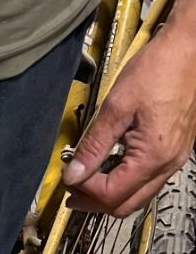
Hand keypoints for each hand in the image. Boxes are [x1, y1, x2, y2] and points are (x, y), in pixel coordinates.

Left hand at [63, 25, 195, 217]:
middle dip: (95, 202)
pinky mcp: (175, 149)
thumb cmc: (160, 68)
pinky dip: (125, 181)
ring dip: (110, 194)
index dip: (85, 191)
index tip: (69, 179)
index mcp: (154, 155)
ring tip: (86, 181)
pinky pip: (148, 179)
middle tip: (72, 192)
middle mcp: (169, 162)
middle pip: (126, 205)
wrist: (190, 48)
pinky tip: (109, 167)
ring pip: (138, 195)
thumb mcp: (116, 107)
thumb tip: (74, 173)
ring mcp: (175, 157)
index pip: (112, 194)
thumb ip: (93, 145)